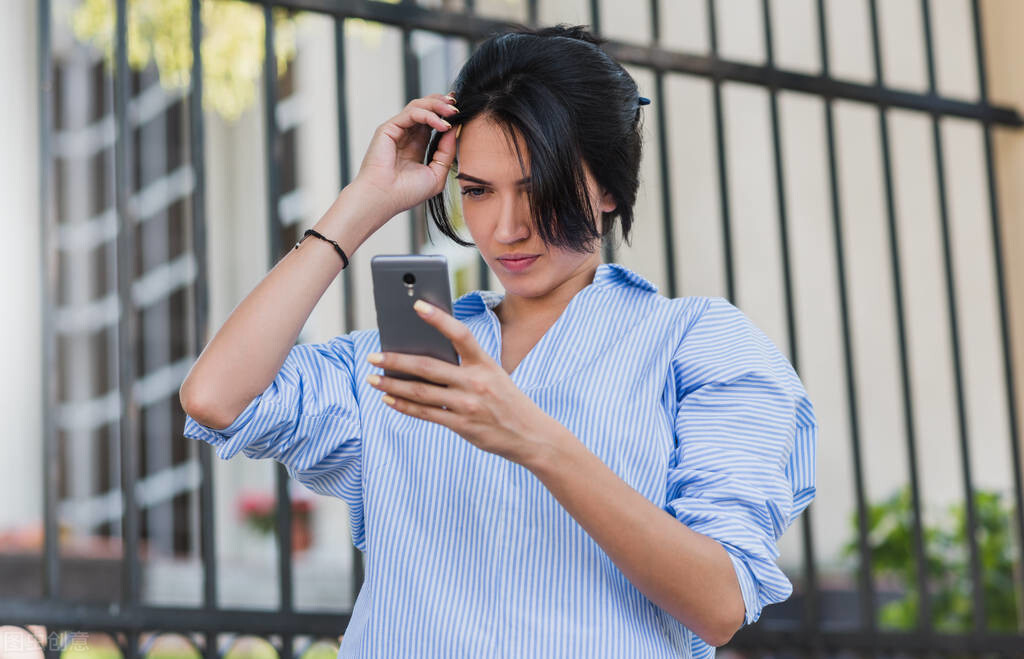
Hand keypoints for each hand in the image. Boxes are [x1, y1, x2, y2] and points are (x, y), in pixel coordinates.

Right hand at [351, 93, 459, 221]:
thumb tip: (455, 130)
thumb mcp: (437, 173)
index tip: (462, 113)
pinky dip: (429, 115)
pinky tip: (441, 124)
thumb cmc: (406, 193)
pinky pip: (412, 113)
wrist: (384, 198)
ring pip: (418, 106)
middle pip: (426, 109)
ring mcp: (397, 131)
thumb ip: (447, 152)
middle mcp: (406, 136)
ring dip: (437, 105)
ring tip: (452, 112)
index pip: (432, 122)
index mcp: (416, 146)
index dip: (446, 114)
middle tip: (458, 106)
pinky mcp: (389, 128)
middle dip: (443, 104)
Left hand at [364, 300, 555, 464]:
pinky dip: (403, 406)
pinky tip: (389, 399)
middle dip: (396, 360)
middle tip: (374, 356)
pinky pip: (425, 414)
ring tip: (373, 379)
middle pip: (427, 367)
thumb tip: (422, 359)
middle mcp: (476, 382)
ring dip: (392, 385)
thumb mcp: (493, 375)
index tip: (417, 305)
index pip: (460, 335)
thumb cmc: (506, 399)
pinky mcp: (461, 425)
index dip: (439, 318)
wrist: (530, 435)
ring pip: (420, 392)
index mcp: (486, 363)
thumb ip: (464, 366)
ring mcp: (467, 405)